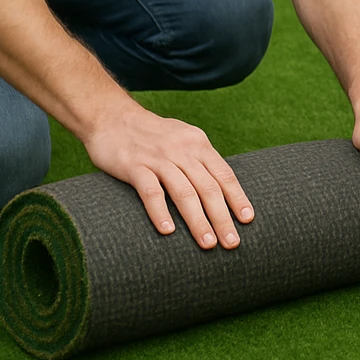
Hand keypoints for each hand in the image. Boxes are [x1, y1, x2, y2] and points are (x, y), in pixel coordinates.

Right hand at [84, 103, 253, 249]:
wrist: (111, 116)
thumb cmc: (151, 135)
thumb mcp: (182, 138)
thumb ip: (199, 160)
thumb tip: (220, 189)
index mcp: (197, 144)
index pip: (224, 174)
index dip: (237, 197)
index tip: (248, 220)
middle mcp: (182, 150)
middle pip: (208, 187)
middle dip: (222, 217)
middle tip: (232, 242)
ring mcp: (158, 158)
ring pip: (184, 192)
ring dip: (198, 220)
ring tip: (208, 243)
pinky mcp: (134, 165)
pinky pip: (150, 191)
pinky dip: (160, 211)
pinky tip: (168, 231)